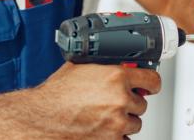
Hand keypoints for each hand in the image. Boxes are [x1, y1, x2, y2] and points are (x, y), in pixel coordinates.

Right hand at [29, 62, 160, 138]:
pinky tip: (104, 128)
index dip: (151, 82)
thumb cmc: (55, 97)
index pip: (152, 79)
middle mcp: (120, 99)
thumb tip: (111, 60)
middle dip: (130, 103)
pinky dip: (117, 136)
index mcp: (116, 77)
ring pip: (135, 123)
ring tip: (105, 115)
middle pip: (142, 103)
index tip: (150, 85)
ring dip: (124, 120)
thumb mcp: (79, 68)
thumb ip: (100, 65)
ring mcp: (117, 122)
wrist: (41, 120)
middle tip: (115, 101)